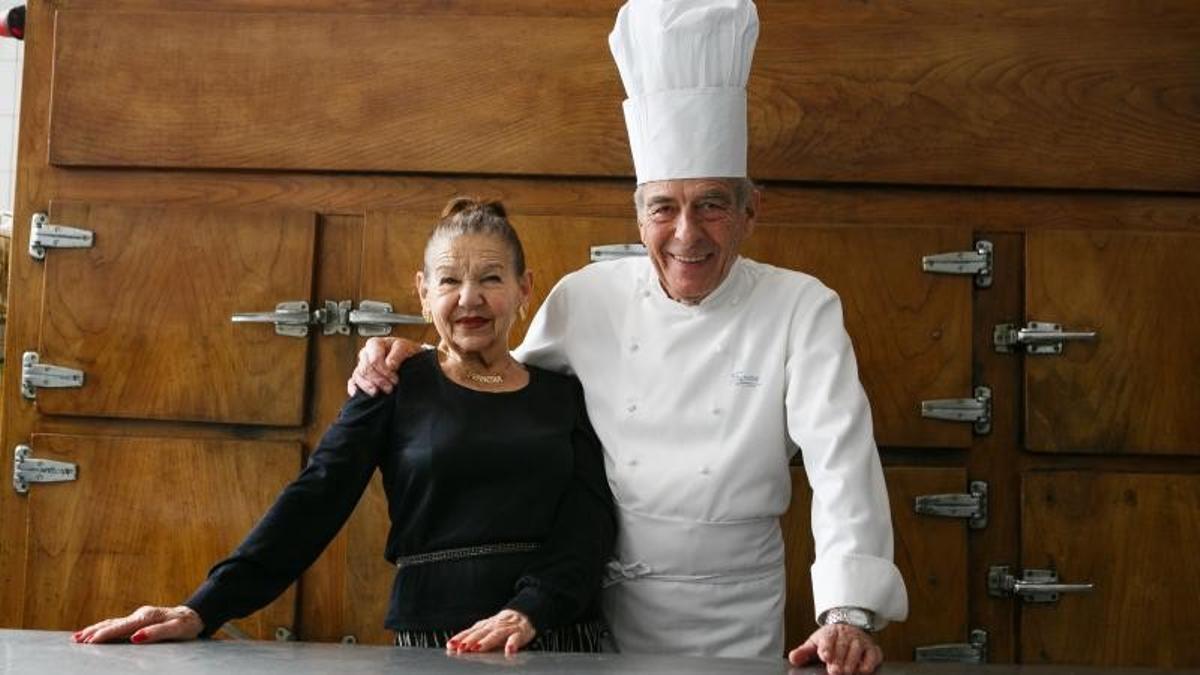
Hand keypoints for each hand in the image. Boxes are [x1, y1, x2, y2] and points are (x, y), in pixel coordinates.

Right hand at [73, 605, 203, 644]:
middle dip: (93, 632)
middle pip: (112, 623)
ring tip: (78, 636)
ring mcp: (139, 615)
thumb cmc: (187, 625)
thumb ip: (156, 633)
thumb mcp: (176, 630)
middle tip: (75, 640)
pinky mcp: (139, 619)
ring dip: (95, 629)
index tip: (89, 641)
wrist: (195, 615)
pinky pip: (118, 623)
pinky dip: (104, 627)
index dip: (104, 634)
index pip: (121, 627)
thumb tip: (135, 638)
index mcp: (147, 616)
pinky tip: (96, 631)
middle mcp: (140, 614)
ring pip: (112, 622)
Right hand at [347, 337, 420, 396]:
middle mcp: (366, 354)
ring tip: (380, 392)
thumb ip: (398, 353)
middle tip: (390, 388)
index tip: (395, 379)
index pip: (373, 360)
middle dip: (378, 380)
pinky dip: (355, 389)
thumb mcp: (405, 347)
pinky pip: (352, 382)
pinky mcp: (360, 377)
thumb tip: (389, 365)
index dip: (384, 371)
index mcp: (374, 344)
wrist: (409, 360)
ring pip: (358, 376)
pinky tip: (359, 394)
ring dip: (369, 386)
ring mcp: (361, 365)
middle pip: (365, 369)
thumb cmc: (406, 352)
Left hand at [446, 609, 535, 655]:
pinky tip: (509, 651)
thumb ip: (470, 637)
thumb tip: (451, 646)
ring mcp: (506, 629)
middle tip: (461, 648)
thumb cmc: (500, 626)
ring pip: (496, 634)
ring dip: (487, 641)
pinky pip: (516, 638)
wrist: (522, 614)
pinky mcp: (519, 632)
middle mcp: (493, 626)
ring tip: (478, 648)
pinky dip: (512, 644)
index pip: (470, 632)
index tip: (450, 645)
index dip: (460, 638)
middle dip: (470, 640)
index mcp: (484, 626)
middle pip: (481, 632)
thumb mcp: (484, 630)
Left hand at [788, 624, 882, 674]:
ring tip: (846, 672)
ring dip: (852, 661)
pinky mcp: (872, 649)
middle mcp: (847, 635)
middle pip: (843, 646)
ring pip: (857, 650)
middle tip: (834, 671)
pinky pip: (873, 655)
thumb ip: (803, 652)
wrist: (849, 628)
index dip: (826, 647)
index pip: (828, 639)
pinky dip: (869, 662)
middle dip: (839, 659)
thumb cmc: (830, 640)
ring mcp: (861, 641)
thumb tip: (793, 659)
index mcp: (830, 633)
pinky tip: (862, 670)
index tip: (824, 656)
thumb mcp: (815, 643)